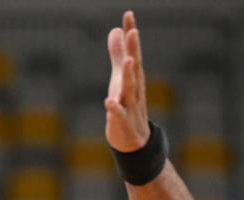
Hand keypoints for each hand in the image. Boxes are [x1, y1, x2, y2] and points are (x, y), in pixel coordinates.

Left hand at [105, 10, 150, 151]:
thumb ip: (117, 54)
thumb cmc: (126, 106)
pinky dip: (115, 109)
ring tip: (128, 61)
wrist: (133, 141)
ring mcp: (130, 106)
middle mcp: (134, 89)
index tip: (128, 14)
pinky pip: (119, 115)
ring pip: (130, 90)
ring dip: (129, 76)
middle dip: (134, 50)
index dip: (131, 34)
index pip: (133, 52)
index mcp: (133, 77)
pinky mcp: (122, 123)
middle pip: (135, 67)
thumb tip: (115, 30)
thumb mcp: (119, 78)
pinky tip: (109, 101)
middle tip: (133, 31)